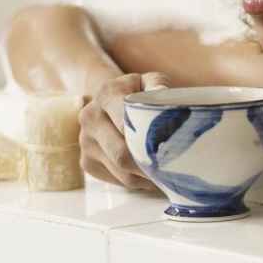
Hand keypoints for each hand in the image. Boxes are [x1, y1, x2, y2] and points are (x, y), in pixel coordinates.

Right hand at [78, 72, 169, 190]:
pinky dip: (138, 181)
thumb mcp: (150, 81)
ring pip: (122, 172)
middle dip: (151, 166)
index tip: (174, 150)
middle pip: (122, 155)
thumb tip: (165, 97)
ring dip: (147, 178)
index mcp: (107, 94)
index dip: (149, 141)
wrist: (109, 99)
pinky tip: (152, 173)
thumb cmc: (138, 91)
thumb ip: (158, 85)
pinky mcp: (87, 162)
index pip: (127, 124)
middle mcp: (91, 117)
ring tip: (169, 175)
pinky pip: (117, 180)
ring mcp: (86, 142)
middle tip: (176, 171)